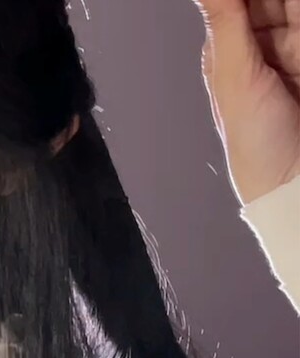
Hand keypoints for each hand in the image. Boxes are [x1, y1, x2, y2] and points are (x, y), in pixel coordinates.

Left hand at [194, 0, 299, 204]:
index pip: (233, 2)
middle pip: (268, 2)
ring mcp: (293, 49)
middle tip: (267, 1)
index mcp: (229, 48)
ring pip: (290, 8)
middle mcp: (263, 44)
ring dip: (286, 5)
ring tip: (283, 12)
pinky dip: (298, 13)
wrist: (293, 180)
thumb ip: (225, 23)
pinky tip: (293, 15)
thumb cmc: (255, 144)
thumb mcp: (235, 76)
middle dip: (269, 0)